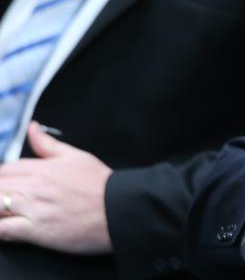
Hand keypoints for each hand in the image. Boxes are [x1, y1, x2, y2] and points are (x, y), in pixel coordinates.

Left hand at [0, 122, 112, 253]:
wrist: (120, 209)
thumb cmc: (102, 185)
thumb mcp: (77, 156)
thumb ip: (48, 144)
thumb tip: (33, 128)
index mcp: (41, 168)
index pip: (5, 170)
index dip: (2, 179)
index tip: (8, 187)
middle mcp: (33, 186)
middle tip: (9, 201)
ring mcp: (33, 208)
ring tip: (7, 213)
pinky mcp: (36, 230)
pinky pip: (2, 230)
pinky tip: (5, 229)